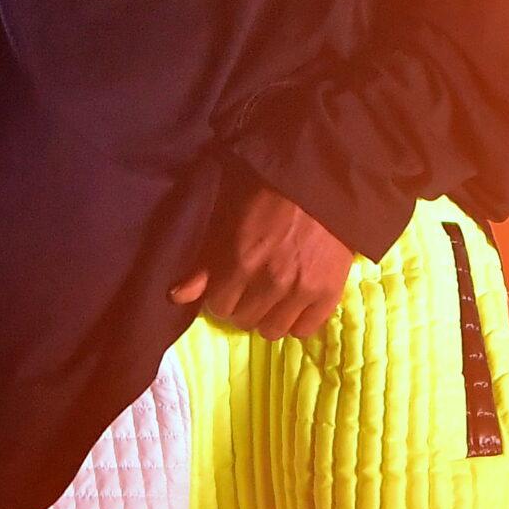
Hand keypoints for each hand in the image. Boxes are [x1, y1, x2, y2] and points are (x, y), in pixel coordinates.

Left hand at [169, 162, 355, 339]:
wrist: (317, 177)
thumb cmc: (266, 189)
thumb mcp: (227, 217)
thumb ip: (205, 261)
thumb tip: (178, 296)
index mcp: (241, 261)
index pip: (219, 306)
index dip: (221, 295)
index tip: (230, 283)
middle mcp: (271, 282)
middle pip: (244, 320)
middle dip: (242, 305)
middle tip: (252, 287)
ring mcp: (302, 289)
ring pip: (272, 330)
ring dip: (268, 316)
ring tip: (273, 297)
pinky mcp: (330, 292)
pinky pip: (305, 330)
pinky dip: (297, 321)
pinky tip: (294, 304)